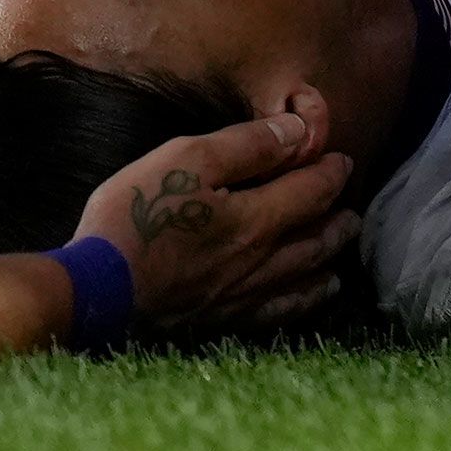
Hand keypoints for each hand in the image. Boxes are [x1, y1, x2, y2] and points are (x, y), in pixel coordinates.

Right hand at [75, 89, 359, 331]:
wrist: (98, 289)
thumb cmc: (137, 215)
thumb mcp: (187, 159)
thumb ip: (246, 146)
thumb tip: (296, 131)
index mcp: (257, 218)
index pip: (311, 190)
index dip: (330, 171)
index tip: (341, 158)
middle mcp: (261, 261)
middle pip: (316, 237)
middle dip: (338, 216)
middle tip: (351, 204)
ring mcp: (243, 295)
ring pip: (305, 275)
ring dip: (329, 256)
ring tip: (343, 245)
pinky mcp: (222, 319)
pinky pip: (280, 310)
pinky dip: (304, 299)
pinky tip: (309, 295)